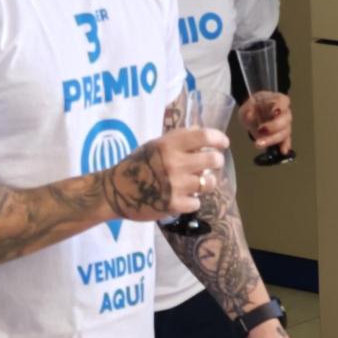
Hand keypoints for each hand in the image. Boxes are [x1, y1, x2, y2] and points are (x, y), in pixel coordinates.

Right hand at [101, 127, 227, 221]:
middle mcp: (174, 163)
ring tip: (199, 182)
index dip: (218, 139)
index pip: (204, 136)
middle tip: (211, 164)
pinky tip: (184, 197)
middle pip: (213, 160)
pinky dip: (193, 200)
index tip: (223, 143)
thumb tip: (201, 132)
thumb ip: (178, 139)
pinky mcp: (173, 205)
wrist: (114, 191)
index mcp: (169, 145)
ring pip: (209, 183)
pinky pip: (197, 202)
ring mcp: (175, 185)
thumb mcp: (155, 145)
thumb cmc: (136, 165)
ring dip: (207, 182)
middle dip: (216, 161)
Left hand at [240, 92, 291, 153]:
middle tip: (261, 131)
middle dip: (274, 126)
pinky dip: (284, 145)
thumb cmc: (253, 107)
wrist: (253, 114)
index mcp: (277, 100)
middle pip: (285, 119)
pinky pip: (285, 140)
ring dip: (273, 139)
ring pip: (285, 131)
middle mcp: (284, 112)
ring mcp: (285, 125)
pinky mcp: (282, 135)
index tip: (274, 112)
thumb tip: (250, 114)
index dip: (280, 107)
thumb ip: (248, 110)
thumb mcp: (247, 106)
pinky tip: (282, 151)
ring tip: (259, 144)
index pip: (282, 101)